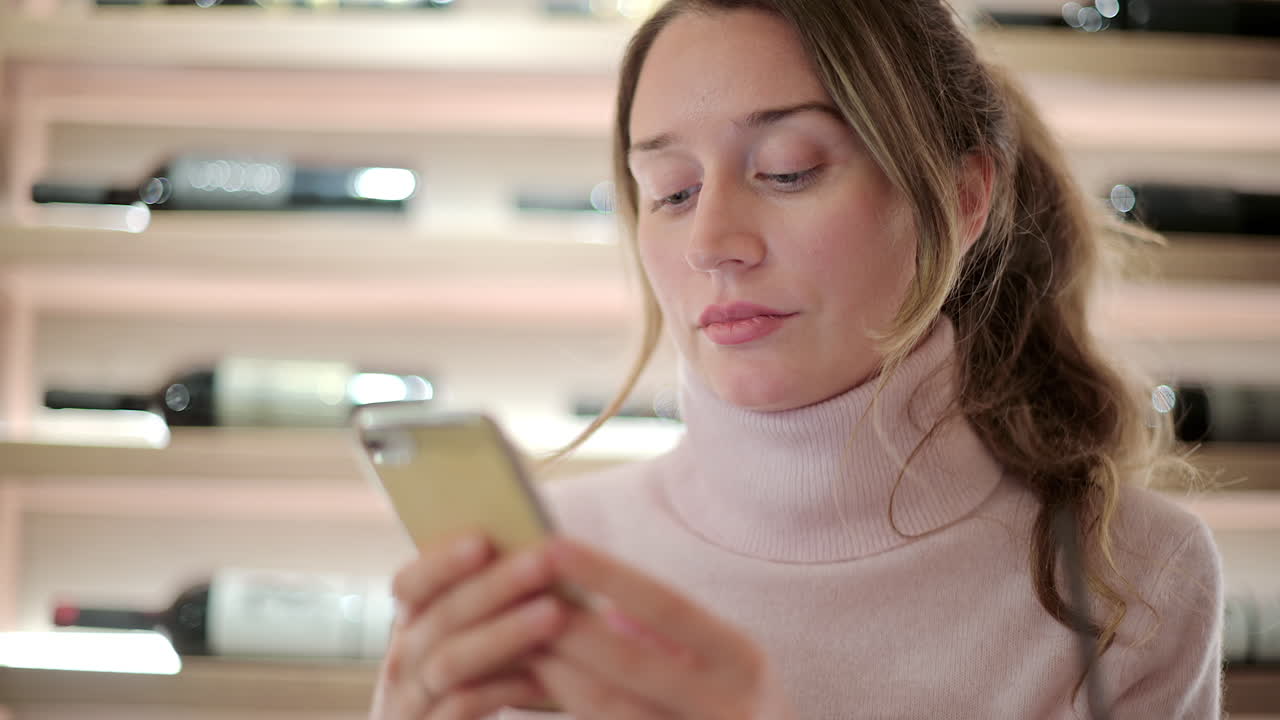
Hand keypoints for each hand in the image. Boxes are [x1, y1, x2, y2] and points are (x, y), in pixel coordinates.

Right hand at [370, 534, 568, 719]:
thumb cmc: (476, 685)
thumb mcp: (467, 640)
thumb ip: (484, 604)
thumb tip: (541, 552)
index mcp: (410, 627)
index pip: (410, 584)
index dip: (443, 561)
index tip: (484, 539)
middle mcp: (402, 661)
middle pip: (442, 616)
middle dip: (495, 586)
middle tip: (543, 563)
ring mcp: (410, 702)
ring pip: (451, 661)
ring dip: (505, 633)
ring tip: (554, 613)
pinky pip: (462, 708)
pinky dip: (504, 689)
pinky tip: (544, 679)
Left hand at [530, 539, 795, 719]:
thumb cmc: (737, 709)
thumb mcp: (726, 665)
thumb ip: (670, 636)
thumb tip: (594, 602)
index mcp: (744, 663)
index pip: (667, 607)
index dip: (607, 575)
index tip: (554, 545)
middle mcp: (730, 709)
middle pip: (629, 666)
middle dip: (564, 630)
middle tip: (508, 596)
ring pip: (609, 712)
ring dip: (554, 676)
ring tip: (511, 642)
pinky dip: (568, 709)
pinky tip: (531, 690)